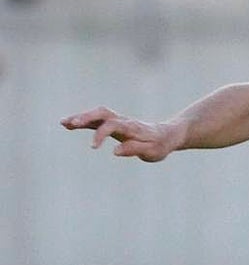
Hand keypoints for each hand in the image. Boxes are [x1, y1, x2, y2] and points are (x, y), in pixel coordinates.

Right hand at [60, 106, 178, 161]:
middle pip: (103, 113)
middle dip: (86, 117)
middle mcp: (123, 121)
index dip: (101, 134)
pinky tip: (68, 124)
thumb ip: (135, 149)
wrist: (168, 135)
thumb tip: (115, 151)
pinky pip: (96, 120)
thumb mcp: (152, 151)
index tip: (93, 147)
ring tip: (64, 123)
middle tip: (71, 123)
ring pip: (97, 114)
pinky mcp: (114, 123)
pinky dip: (83, 121)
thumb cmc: (160, 145)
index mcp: (132, 128)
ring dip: (81, 117)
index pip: (113, 126)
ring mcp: (118, 120)